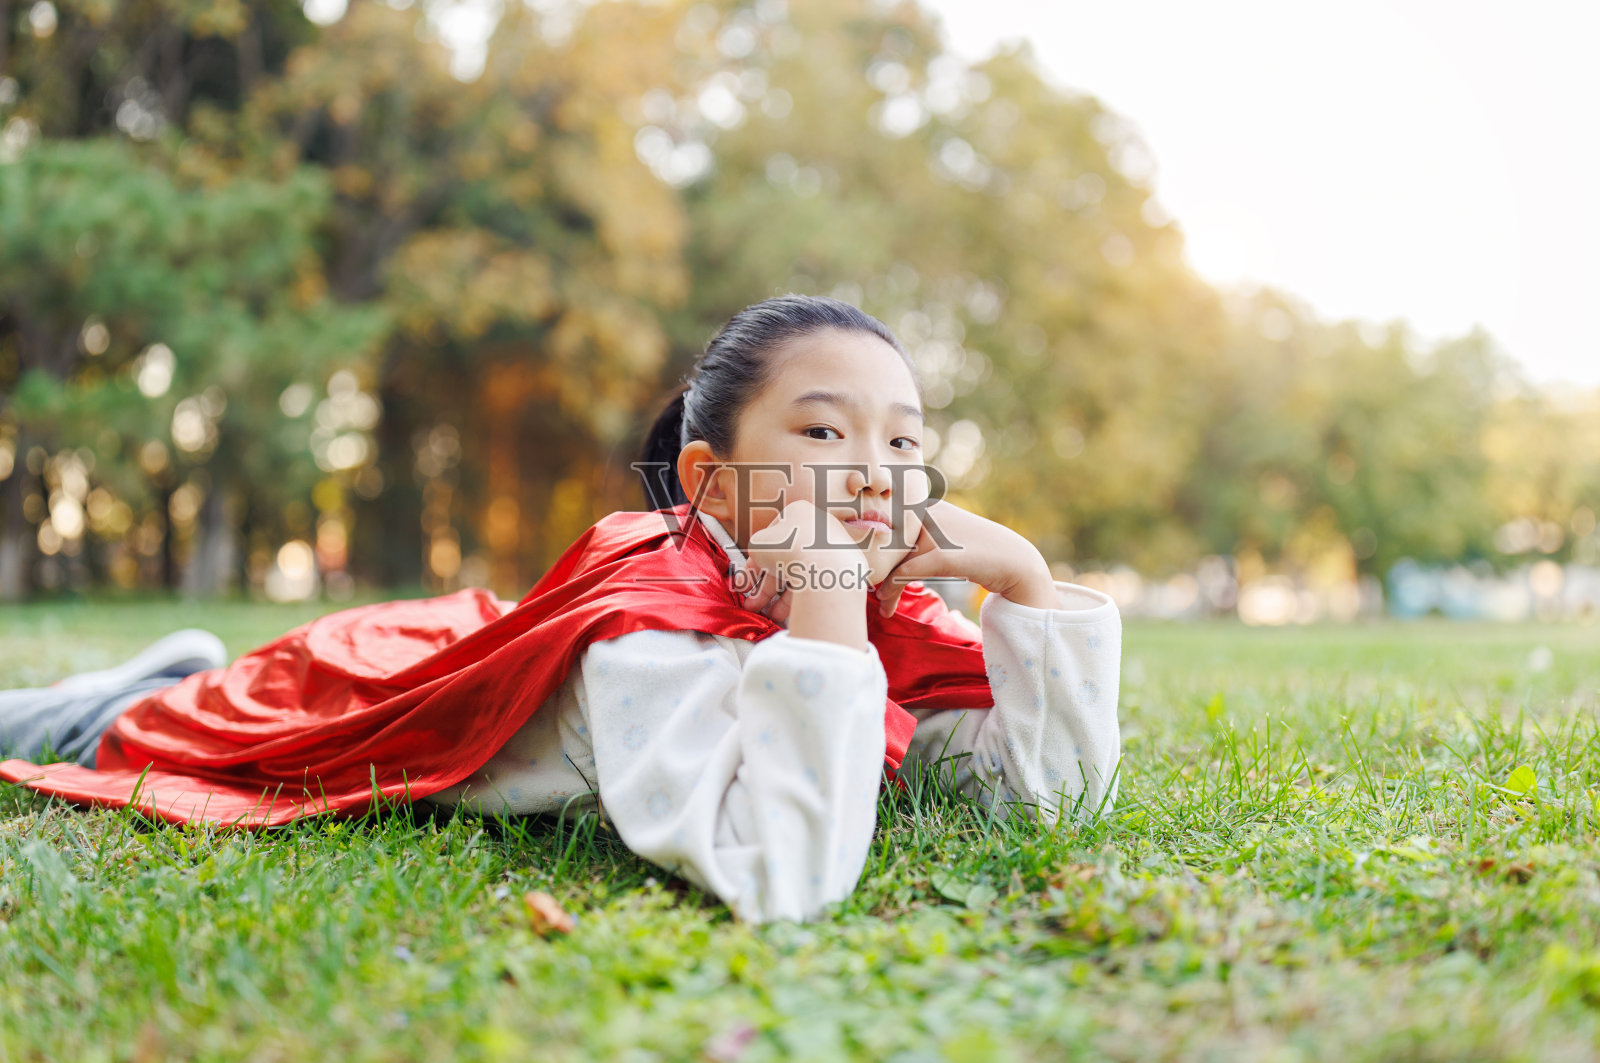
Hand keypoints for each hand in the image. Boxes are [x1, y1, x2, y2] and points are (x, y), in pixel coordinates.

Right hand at [736, 499, 871, 645]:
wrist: (825, 566)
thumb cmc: (789, 548)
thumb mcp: (758, 544)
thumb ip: (756, 550)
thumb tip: (760, 560)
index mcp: (798, 512)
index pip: (771, 541)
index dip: (754, 564)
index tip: (745, 583)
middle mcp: (818, 528)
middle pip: (785, 560)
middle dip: (765, 586)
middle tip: (752, 603)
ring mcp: (832, 550)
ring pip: (799, 575)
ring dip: (779, 597)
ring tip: (767, 614)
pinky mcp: (842, 570)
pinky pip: (816, 584)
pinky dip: (800, 598)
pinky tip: (785, 614)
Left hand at [873, 499, 1055, 616]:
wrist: (1014, 560)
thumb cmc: (975, 551)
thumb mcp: (944, 537)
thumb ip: (917, 538)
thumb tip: (884, 557)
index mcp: (926, 505)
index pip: (888, 525)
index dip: (873, 548)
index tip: (865, 566)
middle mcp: (928, 514)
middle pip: (887, 542)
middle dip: (874, 565)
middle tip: (865, 583)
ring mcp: (935, 533)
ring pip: (893, 559)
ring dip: (881, 583)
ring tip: (878, 600)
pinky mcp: (941, 555)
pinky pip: (905, 573)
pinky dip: (892, 589)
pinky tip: (887, 603)